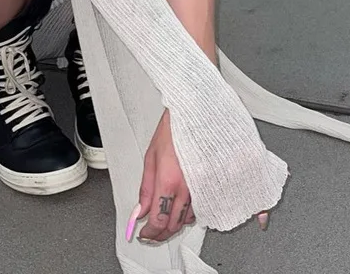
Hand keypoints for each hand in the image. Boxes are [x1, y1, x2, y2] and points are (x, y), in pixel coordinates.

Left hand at [136, 111, 194, 242]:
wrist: (195, 116)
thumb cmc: (173, 131)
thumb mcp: (151, 157)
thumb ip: (145, 189)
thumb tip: (139, 211)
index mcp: (168, 181)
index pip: (158, 221)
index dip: (149, 233)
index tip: (142, 233)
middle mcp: (187, 188)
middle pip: (173, 226)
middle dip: (160, 234)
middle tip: (150, 232)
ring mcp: (201, 188)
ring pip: (186, 220)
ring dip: (173, 225)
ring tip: (163, 219)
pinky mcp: (210, 186)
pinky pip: (199, 209)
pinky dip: (187, 214)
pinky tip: (179, 208)